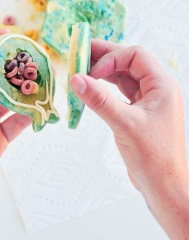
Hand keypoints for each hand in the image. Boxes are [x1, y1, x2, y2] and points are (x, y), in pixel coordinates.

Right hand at [70, 40, 187, 239]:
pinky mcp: (138, 113)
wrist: (163, 186)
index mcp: (162, 86)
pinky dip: (104, 88)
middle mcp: (157, 90)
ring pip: (123, 76)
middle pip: (129, 62)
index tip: (90, 71)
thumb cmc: (153, 157)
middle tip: (78, 54)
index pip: (135, 56)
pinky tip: (89, 90)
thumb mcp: (124, 124)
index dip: (111, 58)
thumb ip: (99, 100)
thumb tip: (76, 79)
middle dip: (104, 57)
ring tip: (80, 71)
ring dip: (102, 72)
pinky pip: (119, 92)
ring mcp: (148, 101)